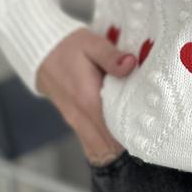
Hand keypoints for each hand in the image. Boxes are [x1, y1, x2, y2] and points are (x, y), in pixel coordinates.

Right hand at [36, 28, 136, 165]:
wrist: (40, 51)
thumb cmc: (68, 46)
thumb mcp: (91, 44)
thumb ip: (112, 57)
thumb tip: (131, 63)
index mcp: (88, 101)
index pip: (114, 133)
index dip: (134, 137)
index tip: (151, 133)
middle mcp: (81, 117)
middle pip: (107, 147)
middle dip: (128, 145)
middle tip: (148, 136)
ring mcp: (75, 121)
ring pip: (98, 148)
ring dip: (116, 145)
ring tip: (137, 135)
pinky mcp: (73, 120)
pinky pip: (90, 141)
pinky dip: (105, 142)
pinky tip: (120, 133)